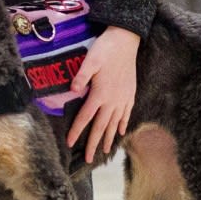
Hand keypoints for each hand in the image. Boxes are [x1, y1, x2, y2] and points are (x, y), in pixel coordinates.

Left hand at [66, 26, 139, 163]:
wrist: (127, 40)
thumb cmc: (105, 49)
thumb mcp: (89, 60)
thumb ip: (81, 76)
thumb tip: (72, 90)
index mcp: (100, 94)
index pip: (85, 117)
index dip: (77, 131)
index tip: (70, 143)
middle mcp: (112, 100)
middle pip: (101, 126)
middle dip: (94, 143)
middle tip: (89, 159)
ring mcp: (123, 98)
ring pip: (114, 123)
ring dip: (109, 138)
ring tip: (105, 151)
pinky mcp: (130, 93)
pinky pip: (126, 113)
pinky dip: (123, 124)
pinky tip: (121, 132)